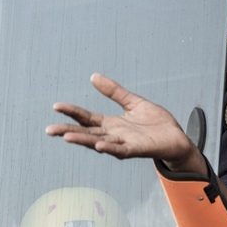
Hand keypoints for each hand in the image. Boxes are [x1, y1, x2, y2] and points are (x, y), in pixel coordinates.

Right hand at [46, 73, 203, 171]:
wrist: (177, 137)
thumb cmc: (156, 124)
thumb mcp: (133, 102)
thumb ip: (114, 92)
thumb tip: (94, 77)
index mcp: (112, 124)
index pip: (87, 118)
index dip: (72, 112)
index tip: (56, 106)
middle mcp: (114, 136)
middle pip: (87, 133)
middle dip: (68, 131)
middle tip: (50, 130)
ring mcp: (125, 144)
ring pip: (99, 142)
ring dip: (84, 140)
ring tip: (67, 136)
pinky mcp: (138, 149)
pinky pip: (122, 150)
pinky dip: (109, 148)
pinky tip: (99, 145)